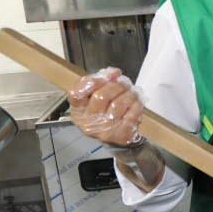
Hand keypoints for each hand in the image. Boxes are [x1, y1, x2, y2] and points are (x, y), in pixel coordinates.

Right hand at [67, 67, 163, 192]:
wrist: (119, 138)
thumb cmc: (107, 113)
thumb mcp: (97, 97)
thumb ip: (101, 82)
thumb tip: (113, 73)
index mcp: (78, 111)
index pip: (76, 93)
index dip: (94, 80)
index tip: (110, 74)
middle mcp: (87, 123)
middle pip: (100, 96)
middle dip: (117, 86)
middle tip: (125, 84)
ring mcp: (103, 131)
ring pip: (118, 104)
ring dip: (129, 95)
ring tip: (131, 94)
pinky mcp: (120, 136)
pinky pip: (131, 115)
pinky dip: (136, 106)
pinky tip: (135, 105)